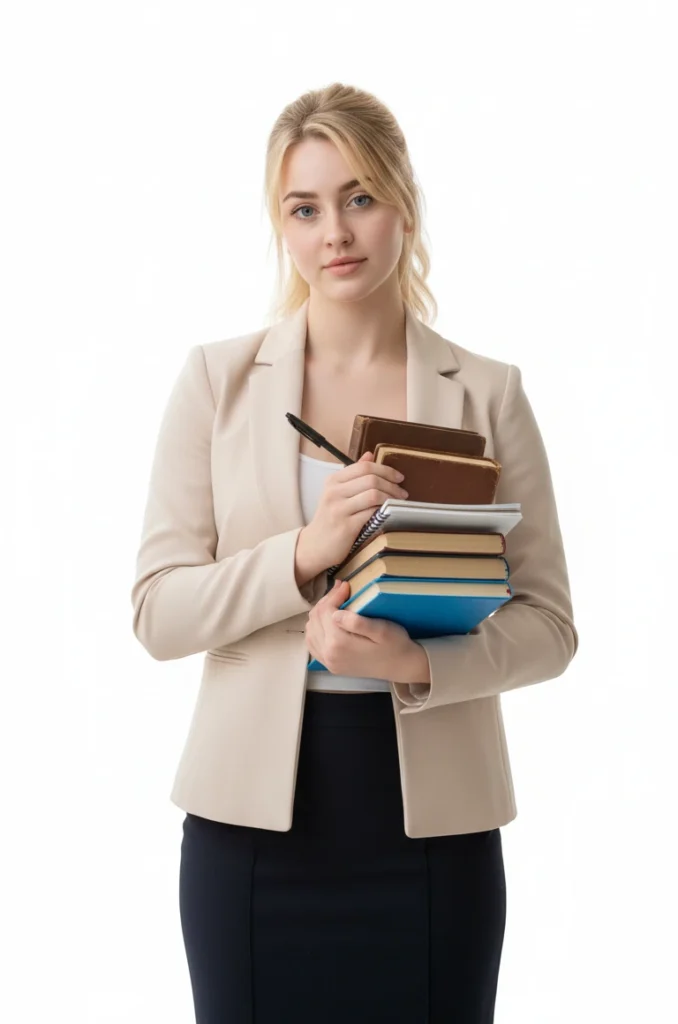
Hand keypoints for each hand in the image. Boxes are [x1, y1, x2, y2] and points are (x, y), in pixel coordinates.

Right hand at [296, 452, 408, 578]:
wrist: (314, 546)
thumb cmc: (330, 519)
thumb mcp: (337, 493)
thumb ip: (354, 474)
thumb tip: (370, 455)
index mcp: (333, 480)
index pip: (364, 467)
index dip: (385, 469)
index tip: (398, 477)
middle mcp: (334, 492)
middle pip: (371, 479)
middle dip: (392, 484)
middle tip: (402, 492)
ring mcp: (339, 509)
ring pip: (373, 494)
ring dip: (391, 497)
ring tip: (398, 502)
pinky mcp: (346, 526)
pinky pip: (371, 513)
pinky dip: (384, 510)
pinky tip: (389, 513)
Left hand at [305, 578, 422, 679]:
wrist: (401, 666)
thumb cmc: (395, 645)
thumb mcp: (382, 629)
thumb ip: (356, 622)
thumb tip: (335, 613)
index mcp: (339, 643)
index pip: (326, 611)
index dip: (334, 595)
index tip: (346, 585)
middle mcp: (329, 654)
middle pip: (316, 619)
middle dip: (326, 601)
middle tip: (341, 590)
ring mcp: (328, 661)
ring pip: (311, 629)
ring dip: (320, 613)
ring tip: (335, 603)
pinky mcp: (330, 665)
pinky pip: (313, 643)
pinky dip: (316, 629)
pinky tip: (327, 622)